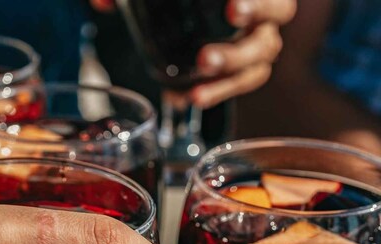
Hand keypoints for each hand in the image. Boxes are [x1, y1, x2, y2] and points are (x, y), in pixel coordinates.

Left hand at [90, 0, 295, 107]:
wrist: (185, 11)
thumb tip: (103, 3)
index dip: (259, 2)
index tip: (232, 10)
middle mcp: (261, 9)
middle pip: (277, 20)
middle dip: (244, 41)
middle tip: (207, 56)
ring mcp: (255, 38)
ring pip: (261, 58)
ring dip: (230, 73)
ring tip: (197, 81)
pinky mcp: (242, 68)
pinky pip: (240, 83)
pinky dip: (218, 92)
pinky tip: (191, 98)